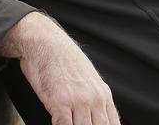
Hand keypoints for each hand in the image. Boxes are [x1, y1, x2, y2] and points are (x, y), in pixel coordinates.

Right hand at [0, 12, 120, 124]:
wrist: (46, 42)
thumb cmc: (63, 61)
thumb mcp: (88, 78)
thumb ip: (96, 99)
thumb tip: (99, 117)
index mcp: (103, 94)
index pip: (113, 124)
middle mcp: (94, 98)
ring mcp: (78, 100)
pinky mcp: (60, 101)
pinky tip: (55, 124)